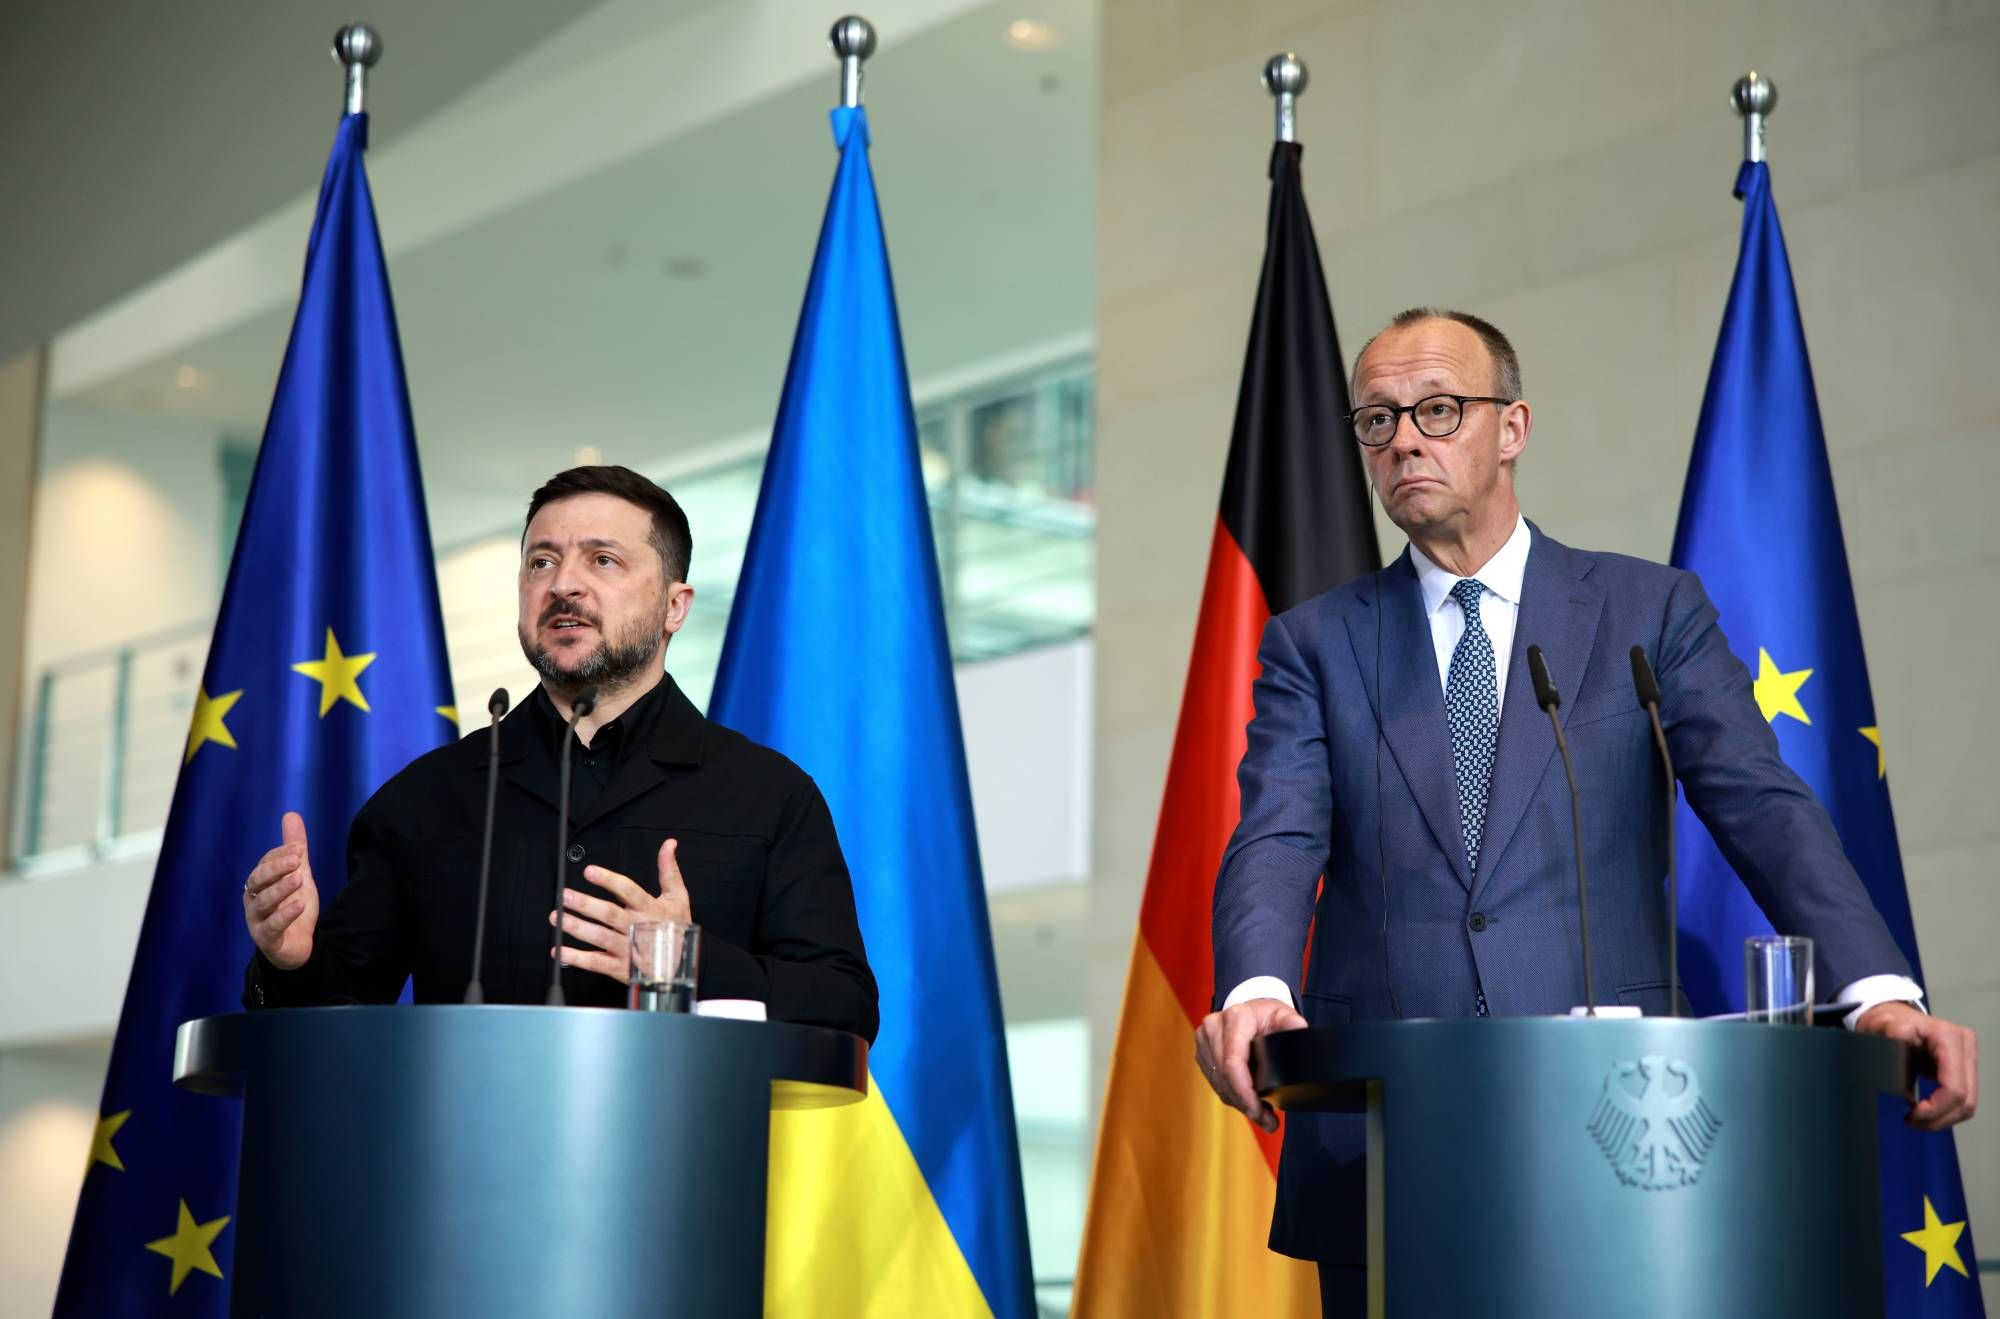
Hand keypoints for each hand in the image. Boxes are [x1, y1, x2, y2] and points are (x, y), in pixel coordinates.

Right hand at [243, 812, 319, 969]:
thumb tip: (291, 814)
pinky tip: (299, 906)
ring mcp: (258, 920)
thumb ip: (294, 848)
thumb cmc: (293, 906)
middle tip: (297, 859)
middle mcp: (254, 900)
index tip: (298, 848)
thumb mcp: (298, 874)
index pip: (265, 864)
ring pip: (263, 903)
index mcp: (260, 883)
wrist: (299, 946)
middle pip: (257, 880)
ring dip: (280, 889)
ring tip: (300, 879)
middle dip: (276, 868)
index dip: (280, 855)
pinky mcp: (267, 939)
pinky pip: (271, 927)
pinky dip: (284, 916)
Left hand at [549, 839, 693, 982]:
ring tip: (557, 917)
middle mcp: (636, 928)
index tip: (590, 872)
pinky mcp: (620, 968)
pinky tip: (559, 950)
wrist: (680, 965)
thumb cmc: (676, 929)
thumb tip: (669, 845)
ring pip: (600, 937)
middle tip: (566, 895)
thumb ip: (669, 870)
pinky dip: (577, 958)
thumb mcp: (678, 898)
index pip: (628, 891)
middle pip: (609, 914)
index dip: (609, 881)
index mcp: (649, 909)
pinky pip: (596, 963)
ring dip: (577, 927)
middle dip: (586, 904)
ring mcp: (627, 949)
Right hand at [1193, 997, 1307, 1132]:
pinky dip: (1232, 1095)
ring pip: (1218, 1083)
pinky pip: (1215, 1082)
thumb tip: (1301, 1032)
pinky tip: (1248, 1102)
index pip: (1233, 1063)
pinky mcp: (1202, 1052)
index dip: (1244, 1093)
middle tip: (1267, 1122)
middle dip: (1245, 1105)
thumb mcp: (1284, 1015)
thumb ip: (1293, 1024)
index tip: (1259, 1112)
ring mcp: (1204, 1040)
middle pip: (1224, 1078)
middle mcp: (1213, 1028)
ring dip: (1239, 1103)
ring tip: (1262, 1116)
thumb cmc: (1267, 1014)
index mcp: (1235, 1019)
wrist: (1249, 1008)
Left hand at [1856, 1001, 1978, 1129]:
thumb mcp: (1883, 1036)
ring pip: (1967, 1104)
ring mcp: (1968, 1056)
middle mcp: (1965, 1046)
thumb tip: (1902, 1091)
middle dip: (1938, 1118)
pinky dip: (1944, 1110)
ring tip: (1916, 1119)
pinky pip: (1962, 1098)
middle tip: (1911, 1121)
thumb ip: (1892, 1058)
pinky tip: (1923, 1111)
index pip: (1954, 1088)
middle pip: (1966, 1100)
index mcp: (1947, 1037)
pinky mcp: (1964, 1067)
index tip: (1910, 1115)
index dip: (1935, 1109)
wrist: (1890, 1015)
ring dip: (1942, 1118)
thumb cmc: (1885, 1022)